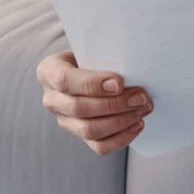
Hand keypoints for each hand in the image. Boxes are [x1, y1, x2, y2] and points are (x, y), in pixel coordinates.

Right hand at [37, 51, 152, 154]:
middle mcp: (52, 99)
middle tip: (141, 97)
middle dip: (115, 104)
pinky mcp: (80, 135)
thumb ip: (105, 54)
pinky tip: (138, 124)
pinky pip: (99, 146)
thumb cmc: (96, 54)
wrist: (94, 68)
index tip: (120, 82)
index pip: (64, 80)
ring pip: (89, 130)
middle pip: (79, 108)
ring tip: (143, 109)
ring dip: (122, 121)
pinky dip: (121, 138)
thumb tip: (133, 66)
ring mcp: (65, 120)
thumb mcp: (94, 47)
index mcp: (50, 71)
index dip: (93, 84)